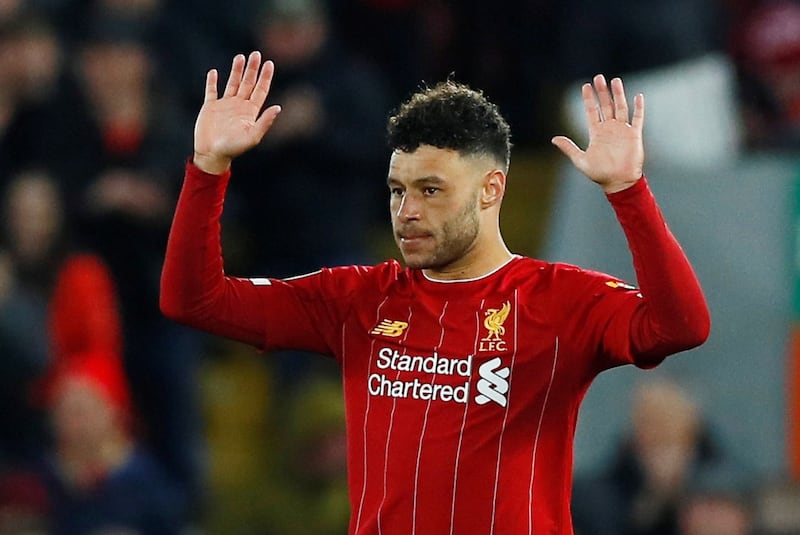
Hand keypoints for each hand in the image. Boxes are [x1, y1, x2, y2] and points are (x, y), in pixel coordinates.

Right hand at [193, 51, 281, 173]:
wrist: (212, 155)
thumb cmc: (234, 148)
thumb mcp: (252, 136)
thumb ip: (265, 121)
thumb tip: (279, 107)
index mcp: (250, 112)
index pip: (260, 90)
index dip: (265, 77)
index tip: (269, 63)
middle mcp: (239, 106)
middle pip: (248, 83)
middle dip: (252, 69)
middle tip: (256, 54)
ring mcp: (225, 106)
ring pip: (232, 83)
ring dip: (236, 70)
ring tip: (240, 57)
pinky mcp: (210, 107)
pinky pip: (211, 91)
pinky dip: (212, 82)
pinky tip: (214, 72)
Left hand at [552, 75, 643, 193]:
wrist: (618, 182)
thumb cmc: (599, 173)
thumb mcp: (580, 160)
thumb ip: (568, 148)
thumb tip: (554, 139)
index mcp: (596, 133)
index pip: (592, 111)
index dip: (589, 99)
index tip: (585, 86)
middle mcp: (609, 128)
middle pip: (606, 105)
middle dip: (602, 92)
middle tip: (598, 78)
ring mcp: (622, 130)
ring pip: (621, 108)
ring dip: (618, 95)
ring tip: (615, 81)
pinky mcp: (634, 135)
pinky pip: (637, 118)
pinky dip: (638, 108)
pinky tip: (637, 96)